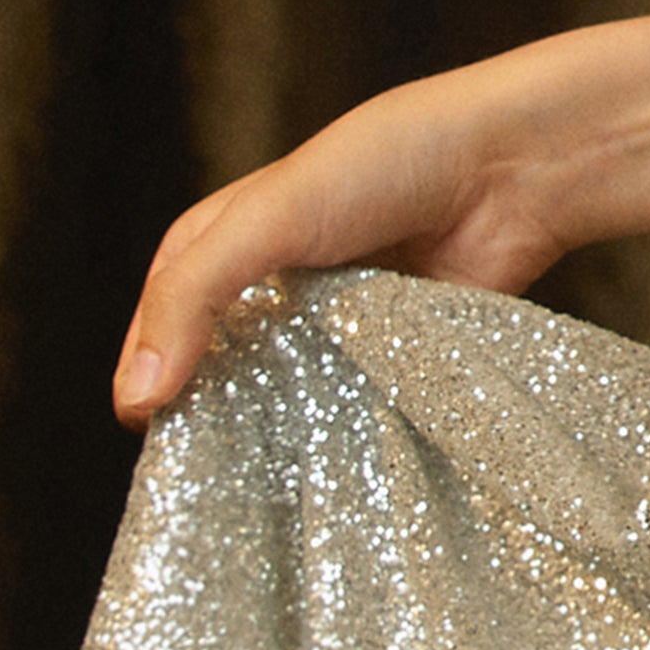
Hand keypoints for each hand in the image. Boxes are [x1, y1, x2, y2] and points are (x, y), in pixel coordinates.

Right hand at [111, 33, 611, 429]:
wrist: (513, 171)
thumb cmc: (390, 164)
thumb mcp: (271, 214)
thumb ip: (195, 295)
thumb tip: (136, 397)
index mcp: (232, 233)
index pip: (162, 312)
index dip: (148, 363)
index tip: (146, 427)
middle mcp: (279, 282)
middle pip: (217, 362)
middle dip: (205, 411)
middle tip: (195, 476)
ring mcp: (335, 323)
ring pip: (282, 394)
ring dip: (269, 431)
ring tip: (254, 485)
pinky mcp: (389, 357)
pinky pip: (347, 409)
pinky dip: (332, 435)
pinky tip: (320, 470)